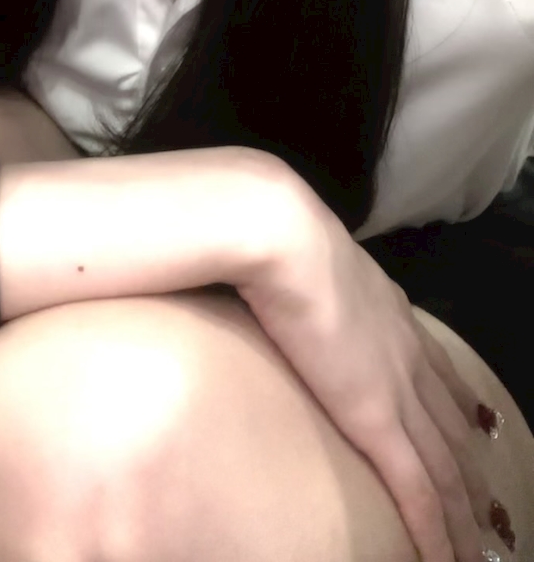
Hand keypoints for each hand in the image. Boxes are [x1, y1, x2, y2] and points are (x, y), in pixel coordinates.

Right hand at [235, 170, 493, 561]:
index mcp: (391, 313)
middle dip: (472, 468)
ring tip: (480, 542)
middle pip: (452, 424)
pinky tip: (446, 558)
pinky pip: (418, 489)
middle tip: (489, 507)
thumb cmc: (277, 236)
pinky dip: (435, 530)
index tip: (478, 427)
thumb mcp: (310, 259)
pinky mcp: (376, 420)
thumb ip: (316, 281)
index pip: (437, 371)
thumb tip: (291, 285)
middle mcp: (407, 351)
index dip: (458, 404)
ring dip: (465, 511)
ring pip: (447, 465)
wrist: (282, 237)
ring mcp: (397, 387)